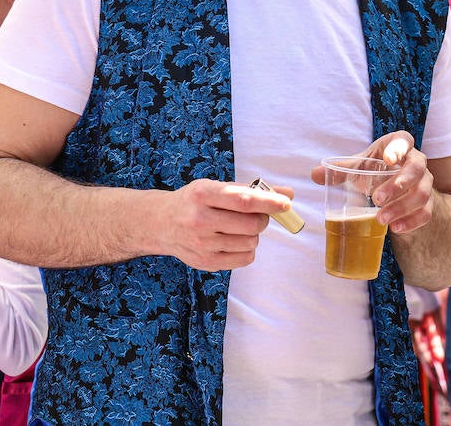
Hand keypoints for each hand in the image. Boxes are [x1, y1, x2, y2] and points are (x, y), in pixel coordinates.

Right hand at [159, 179, 291, 271]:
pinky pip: (245, 258)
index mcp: (203, 194)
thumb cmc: (194, 202)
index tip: (286, 203)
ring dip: (254, 234)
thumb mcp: (216, 187)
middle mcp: (200, 220)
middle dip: (263, 218)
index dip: (269, 202)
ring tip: (240, 227)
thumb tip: (288, 194)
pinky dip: (248, 249)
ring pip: (251, 242)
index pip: (244, 200)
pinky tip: (235, 241)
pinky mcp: (205, 263)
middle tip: (256, 214)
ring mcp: (202, 244)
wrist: (161, 224)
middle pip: (251, 224)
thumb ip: (251, 190)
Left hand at [312, 131, 433, 234]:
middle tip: (376, 200)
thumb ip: (340, 170)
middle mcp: (417, 161)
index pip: (404, 140)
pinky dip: (412, 222)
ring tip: (381, 219)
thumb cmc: (376, 170)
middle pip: (416, 169)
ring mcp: (426, 182)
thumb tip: (314, 174)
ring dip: (402, 208)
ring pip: (422, 193)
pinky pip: (426, 212)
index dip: (398, 148)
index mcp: (399, 145)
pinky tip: (395, 228)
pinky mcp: (428, 202)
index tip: (387, 159)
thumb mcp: (359, 167)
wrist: (398, 185)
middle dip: (398, 185)